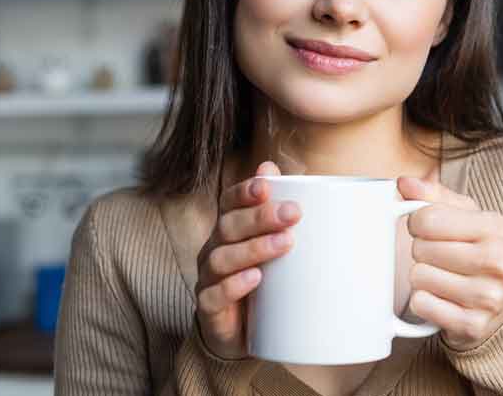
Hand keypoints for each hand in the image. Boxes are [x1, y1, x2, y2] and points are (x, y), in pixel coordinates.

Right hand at [194, 161, 300, 359]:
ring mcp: (209, 278)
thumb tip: (275, 168)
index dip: (245, 191)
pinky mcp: (209, 309)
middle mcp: (214, 249)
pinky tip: (256, 279)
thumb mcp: (273, 248)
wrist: (241, 335)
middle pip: (229, 226)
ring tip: (285, 244)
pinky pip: (214, 295)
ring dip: (254, 248)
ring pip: (222, 258)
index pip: (230, 202)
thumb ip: (276, 214)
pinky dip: (234, 285)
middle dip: (260, 217)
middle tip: (293, 213)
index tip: (267, 184)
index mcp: (229, 230)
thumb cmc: (261, 283)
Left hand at [398, 176, 502, 350]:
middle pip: (421, 248)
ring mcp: (489, 296)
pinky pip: (422, 304)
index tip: (428, 230)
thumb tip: (403, 183)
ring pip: (419, 277)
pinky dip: (424, 302)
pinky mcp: (473, 325)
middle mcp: (498, 261)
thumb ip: (432, 196)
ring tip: (442, 278)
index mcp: (496, 227)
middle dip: (422, 252)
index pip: (427, 218)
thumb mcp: (465, 217)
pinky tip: (442, 299)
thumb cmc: (478, 253)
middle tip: (439, 258)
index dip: (417, 223)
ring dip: (422, 278)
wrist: (502, 307)